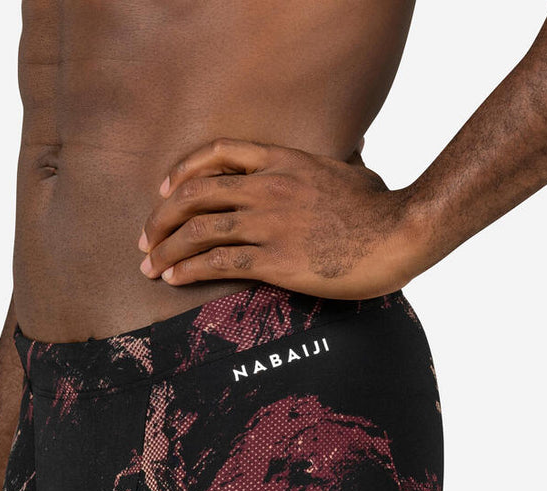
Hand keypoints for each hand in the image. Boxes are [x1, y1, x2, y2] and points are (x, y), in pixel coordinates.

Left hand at [137, 137, 425, 298]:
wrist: (400, 232)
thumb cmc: (381, 206)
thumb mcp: (349, 171)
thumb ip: (322, 170)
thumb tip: (331, 169)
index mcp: (282, 161)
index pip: (217, 155)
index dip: (182, 172)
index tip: (164, 189)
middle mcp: (268, 188)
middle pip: (194, 196)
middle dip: (161, 219)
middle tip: (146, 240)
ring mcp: (269, 224)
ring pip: (198, 232)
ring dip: (165, 251)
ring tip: (149, 268)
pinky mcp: (276, 260)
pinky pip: (217, 262)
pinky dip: (187, 270)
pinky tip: (173, 279)